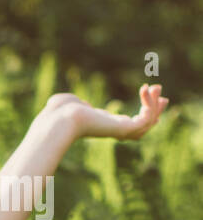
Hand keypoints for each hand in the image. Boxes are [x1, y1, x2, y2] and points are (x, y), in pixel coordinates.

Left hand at [42, 84, 168, 140]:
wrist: (59, 120)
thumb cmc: (59, 111)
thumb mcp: (68, 103)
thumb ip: (75, 103)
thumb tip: (73, 103)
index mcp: (103, 125)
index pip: (129, 124)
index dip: (142, 112)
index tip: (149, 94)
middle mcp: (113, 131)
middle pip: (144, 126)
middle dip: (155, 108)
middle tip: (160, 91)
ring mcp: (119, 132)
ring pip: (148, 123)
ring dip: (155, 104)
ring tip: (156, 87)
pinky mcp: (123, 130)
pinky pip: (146, 119)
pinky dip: (149, 104)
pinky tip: (145, 89)